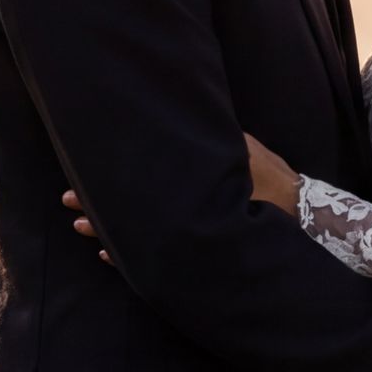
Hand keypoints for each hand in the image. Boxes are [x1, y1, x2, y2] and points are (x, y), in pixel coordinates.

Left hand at [62, 132, 301, 259]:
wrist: (305, 221)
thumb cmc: (272, 182)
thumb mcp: (243, 151)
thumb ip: (214, 137)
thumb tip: (182, 110)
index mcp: (188, 188)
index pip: (137, 186)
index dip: (104, 186)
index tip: (76, 184)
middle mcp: (183, 216)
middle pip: (128, 213)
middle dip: (96, 209)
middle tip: (67, 202)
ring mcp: (188, 240)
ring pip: (134, 239)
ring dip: (106, 233)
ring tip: (78, 228)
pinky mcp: (196, 254)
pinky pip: (153, 261)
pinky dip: (128, 256)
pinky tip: (107, 255)